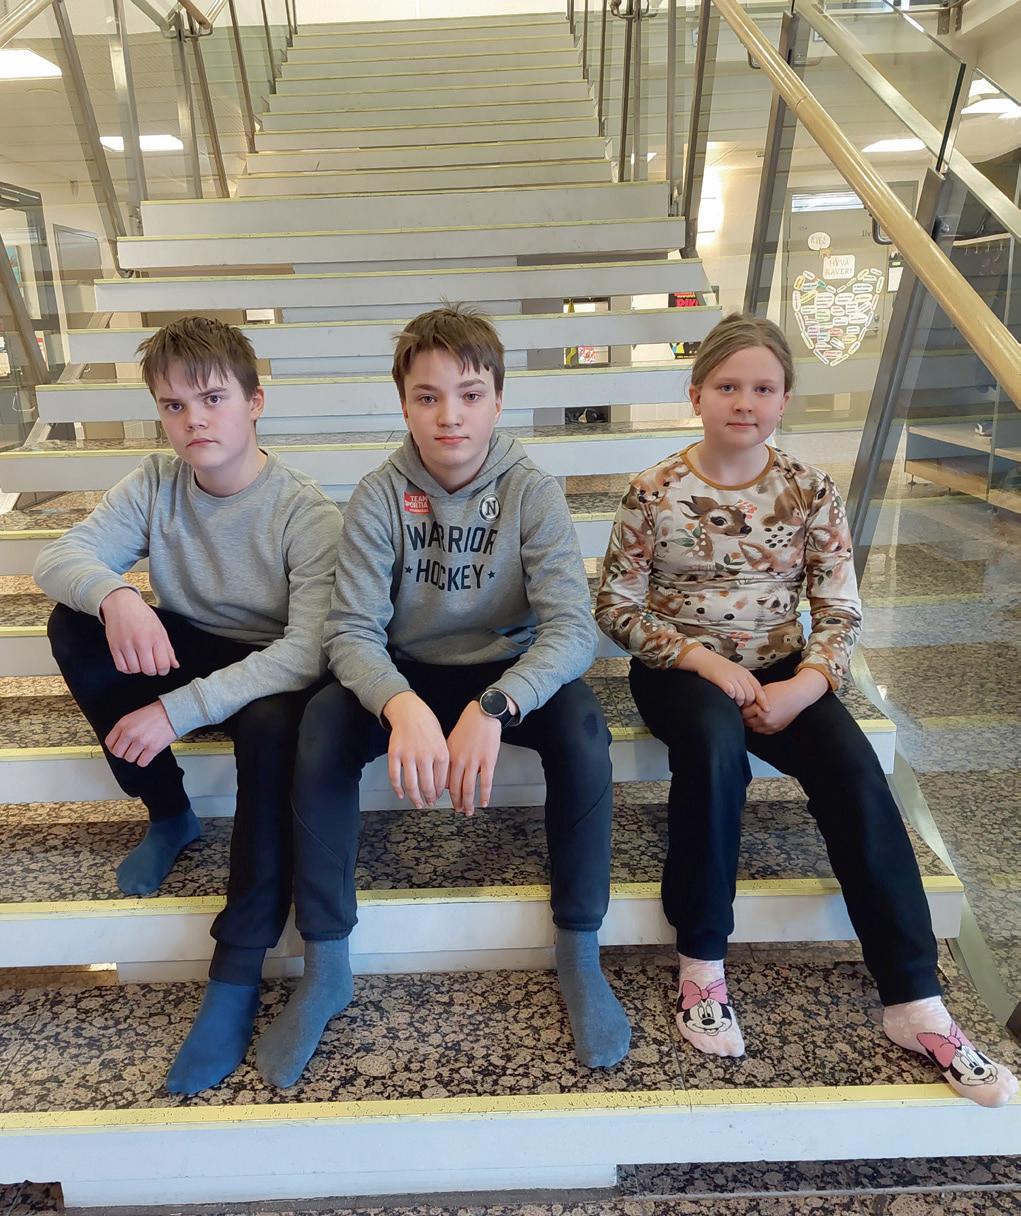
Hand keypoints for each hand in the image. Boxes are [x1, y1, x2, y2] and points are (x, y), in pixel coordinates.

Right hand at [100, 587, 178, 676]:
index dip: (164, 671)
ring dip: (139, 669)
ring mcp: (126, 644)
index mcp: (155, 637)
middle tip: (151, 664)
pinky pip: (121, 667)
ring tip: (140, 660)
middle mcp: (141, 641)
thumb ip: (168, 649)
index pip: (163, 664)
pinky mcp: (114, 647)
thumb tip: (175, 665)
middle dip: (152, 671)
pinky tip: (131, 662)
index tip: (162, 669)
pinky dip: (127, 669)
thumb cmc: (142, 615)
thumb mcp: (160, 629)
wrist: (121, 603)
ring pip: (135, 670)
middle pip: (149, 670)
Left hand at [105, 700, 177, 766]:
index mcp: (124, 723)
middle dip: (124, 753)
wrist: (173, 712)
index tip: (119, 748)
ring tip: (141, 750)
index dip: (114, 748)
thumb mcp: (134, 716)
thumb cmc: (156, 713)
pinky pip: (142, 762)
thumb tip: (119, 743)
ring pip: (130, 759)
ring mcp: (141, 741)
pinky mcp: (153, 748)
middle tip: (131, 750)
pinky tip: (148, 754)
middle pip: (118, 753)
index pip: (109, 742)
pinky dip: (144, 760)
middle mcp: (130, 732)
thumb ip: (124, 728)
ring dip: (135, 757)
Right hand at [382, 691, 448, 808]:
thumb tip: (443, 784)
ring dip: (414, 798)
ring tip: (417, 803)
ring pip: (411, 785)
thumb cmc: (427, 726)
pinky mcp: (394, 754)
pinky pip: (395, 777)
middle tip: (428, 803)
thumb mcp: (443, 742)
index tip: (437, 798)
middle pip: (427, 787)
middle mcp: (425, 756)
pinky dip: (397, 789)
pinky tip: (401, 794)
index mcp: (441, 754)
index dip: (439, 794)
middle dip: (428, 799)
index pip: (441, 782)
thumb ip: (443, 762)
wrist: (409, 711)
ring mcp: (408, 755)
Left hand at [445, 700, 504, 816]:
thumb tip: (447, 776)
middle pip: (455, 788)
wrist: (482, 714)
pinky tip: (484, 803)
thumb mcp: (452, 741)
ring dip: (468, 803)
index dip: (443, 795)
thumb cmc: (467, 726)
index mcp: (449, 756)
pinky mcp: (488, 760)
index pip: (443, 781)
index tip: (444, 801)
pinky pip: (486, 782)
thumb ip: (449, 759)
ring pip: (469, 788)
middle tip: (457, 811)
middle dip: (456, 802)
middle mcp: (460, 760)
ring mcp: (474, 761)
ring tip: (468, 811)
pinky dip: (484, 795)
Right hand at [681, 646, 769, 710]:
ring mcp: (731, 677)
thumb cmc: (719, 667)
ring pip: (742, 696)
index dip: (763, 701)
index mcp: (745, 673)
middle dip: (747, 704)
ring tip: (734, 703)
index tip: (767, 710)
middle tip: (742, 706)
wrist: (704, 659)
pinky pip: (731, 693)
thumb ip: (744, 682)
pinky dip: (730, 697)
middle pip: (750, 695)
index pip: (758, 688)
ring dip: (738, 703)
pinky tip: (728, 697)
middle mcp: (740, 675)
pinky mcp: (721, 680)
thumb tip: (752, 697)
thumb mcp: (736, 672)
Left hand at [741, 670, 828, 733]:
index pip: (743, 713)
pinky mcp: (777, 728)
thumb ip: (752, 699)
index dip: (741, 708)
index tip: (741, 706)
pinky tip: (763, 718)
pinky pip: (764, 731)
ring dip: (753, 722)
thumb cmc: (782, 690)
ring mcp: (772, 725)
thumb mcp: (762, 691)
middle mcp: (765, 720)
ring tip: (755, 714)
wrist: (797, 695)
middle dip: (746, 716)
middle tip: (747, 710)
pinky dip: (762, 726)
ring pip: (755, 728)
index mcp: (759, 709)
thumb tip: (743, 702)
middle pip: (747, 722)